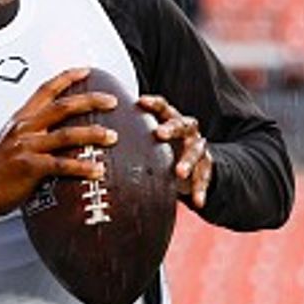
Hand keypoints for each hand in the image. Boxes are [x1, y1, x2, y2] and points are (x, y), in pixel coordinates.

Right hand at [0, 67, 119, 233]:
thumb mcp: (12, 141)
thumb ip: (33, 131)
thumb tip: (57, 130)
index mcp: (21, 119)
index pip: (46, 89)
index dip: (67, 77)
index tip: (86, 71)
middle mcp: (24, 128)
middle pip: (62, 106)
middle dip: (90, 100)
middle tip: (111, 101)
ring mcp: (26, 147)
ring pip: (66, 134)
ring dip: (93, 134)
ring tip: (112, 136)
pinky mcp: (30, 168)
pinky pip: (62, 165)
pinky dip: (82, 167)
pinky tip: (96, 170)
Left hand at [139, 94, 211, 209]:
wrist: (193, 163)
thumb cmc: (163, 148)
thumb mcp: (151, 139)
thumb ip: (133, 136)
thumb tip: (97, 136)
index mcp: (172, 119)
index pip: (163, 107)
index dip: (153, 104)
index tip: (140, 101)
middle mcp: (188, 130)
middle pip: (182, 125)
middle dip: (171, 128)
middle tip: (159, 134)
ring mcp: (198, 147)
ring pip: (196, 151)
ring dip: (187, 161)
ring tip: (179, 172)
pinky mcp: (206, 166)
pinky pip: (205, 177)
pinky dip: (200, 189)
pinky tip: (197, 202)